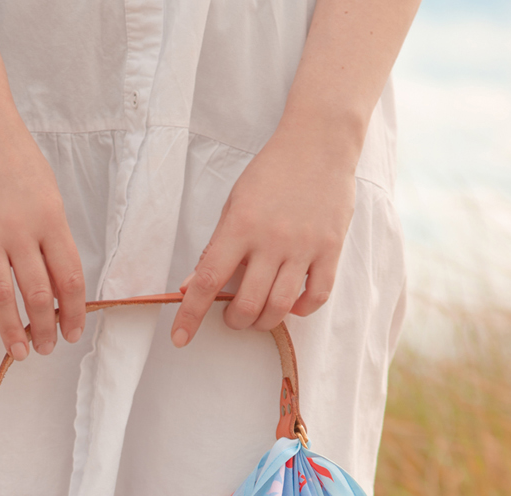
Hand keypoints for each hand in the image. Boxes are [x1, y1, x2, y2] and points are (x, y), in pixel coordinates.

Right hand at [0, 113, 85, 359]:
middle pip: (38, 294)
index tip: (71, 333)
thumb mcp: (47, 191)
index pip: (69, 278)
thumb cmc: (13, 155)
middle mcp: (21, 230)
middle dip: (44, 329)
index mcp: (51, 220)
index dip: (73, 312)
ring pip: (1, 294)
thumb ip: (51, 234)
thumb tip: (57, 279)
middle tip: (44, 349)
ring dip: (11, 329)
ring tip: (18, 351)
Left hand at [171, 133, 355, 346]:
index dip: (191, 315)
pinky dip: (301, 310)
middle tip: (233, 317)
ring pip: (280, 307)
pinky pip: (316, 296)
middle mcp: (271, 239)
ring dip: (263, 322)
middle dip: (234, 322)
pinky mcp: (331, 248)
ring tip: (258, 316)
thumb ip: (216, 247)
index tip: (180, 338)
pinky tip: (291, 305)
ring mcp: (304, 246)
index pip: (208, 280)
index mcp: (240, 226)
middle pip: (247, 304)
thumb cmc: (272, 173)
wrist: (319, 142)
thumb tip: (192, 286)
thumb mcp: (234, 204)